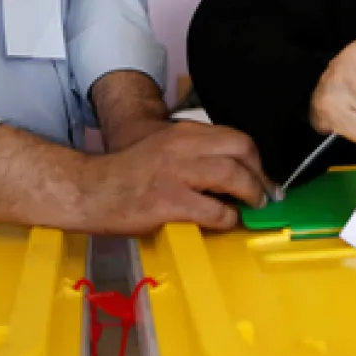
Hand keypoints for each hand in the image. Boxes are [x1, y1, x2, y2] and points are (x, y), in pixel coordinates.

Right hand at [76, 121, 273, 232]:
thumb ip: (193, 153)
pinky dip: (228, 218)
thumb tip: (229, 171)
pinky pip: (215, 211)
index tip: (260, 174)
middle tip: (265, 192)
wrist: (89, 189)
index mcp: (182, 133)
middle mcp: (183, 147)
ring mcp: (177, 174)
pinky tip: (226, 222)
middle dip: (261, 174)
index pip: (235, 137)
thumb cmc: (125, 173)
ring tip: (253, 206)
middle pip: (242, 150)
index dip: (254, 158)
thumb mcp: (162, 147)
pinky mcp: (170, 202)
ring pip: (233, 176)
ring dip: (252, 193)